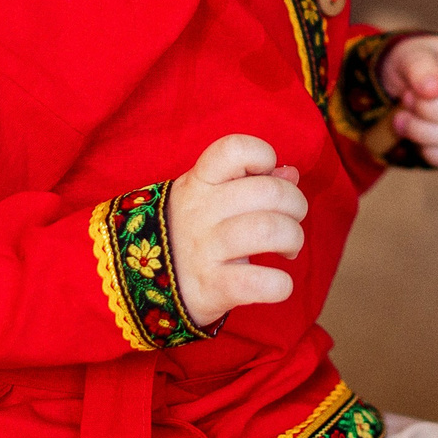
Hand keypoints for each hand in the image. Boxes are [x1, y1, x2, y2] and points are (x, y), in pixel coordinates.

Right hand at [167, 135, 307, 329]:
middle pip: (269, 192)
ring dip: (293, 238)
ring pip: (269, 230)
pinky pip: (259, 283)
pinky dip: (280, 284)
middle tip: (293, 219)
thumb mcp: (209, 194)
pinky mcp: (212, 288)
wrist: (141, 281)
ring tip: (289, 248)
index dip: (262, 155)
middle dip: (296, 203)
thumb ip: (251, 179)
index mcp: (200, 181)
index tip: (267, 174)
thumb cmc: (192, 229)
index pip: (234, 149)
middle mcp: (201, 211)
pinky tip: (279, 284)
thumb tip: (291, 173)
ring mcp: (205, 250)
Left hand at [378, 34, 437, 168]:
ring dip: (419, 130)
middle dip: (427, 109)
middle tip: (406, 98)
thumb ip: (420, 67)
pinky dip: (424, 149)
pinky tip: (413, 135)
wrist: (401, 90)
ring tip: (401, 117)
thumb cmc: (413, 67)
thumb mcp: (410, 56)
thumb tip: (433, 88)